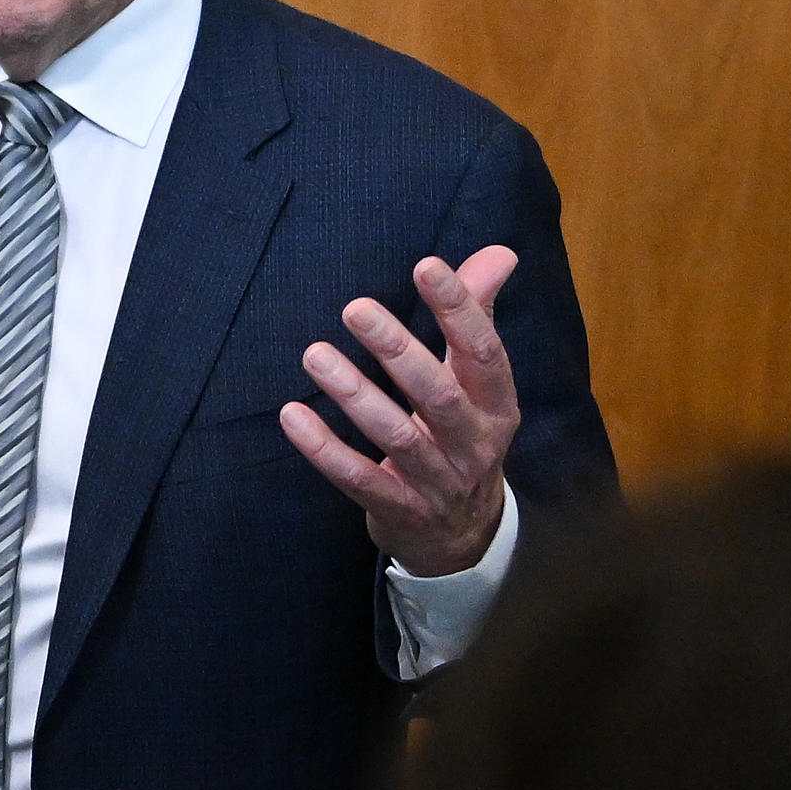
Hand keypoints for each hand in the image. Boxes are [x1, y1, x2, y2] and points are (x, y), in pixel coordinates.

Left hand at [278, 247, 524, 575]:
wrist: (465, 536)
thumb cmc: (464, 438)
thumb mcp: (480, 385)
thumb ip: (478, 318)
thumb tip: (498, 253)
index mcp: (497, 405)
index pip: (484, 352)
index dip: (460, 309)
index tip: (426, 265)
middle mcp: (474, 444)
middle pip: (439, 395)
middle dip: (398, 350)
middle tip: (355, 308)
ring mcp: (437, 481)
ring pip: (398, 436)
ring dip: (355, 395)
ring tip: (314, 355)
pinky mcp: (399, 510)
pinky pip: (359, 479)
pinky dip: (325, 450)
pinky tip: (292, 416)